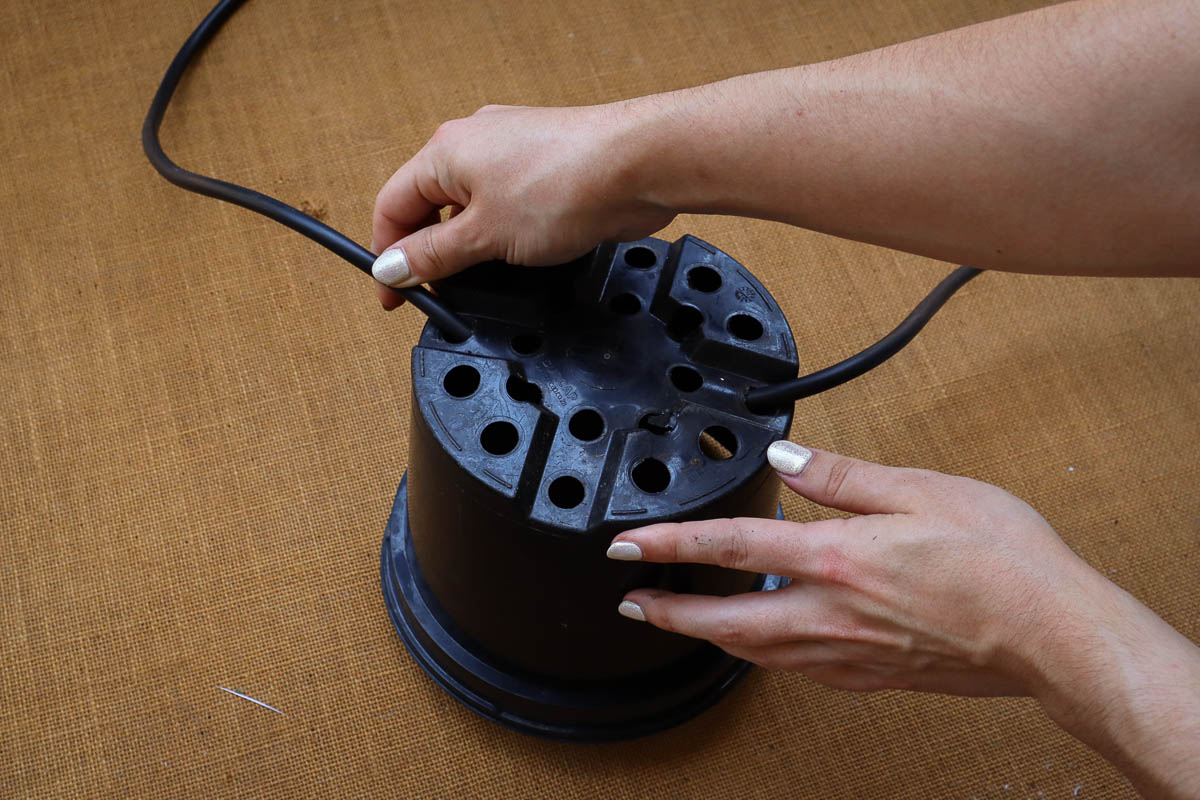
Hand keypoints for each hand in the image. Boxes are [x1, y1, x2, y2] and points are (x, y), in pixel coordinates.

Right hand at [369, 102, 675, 308]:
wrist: (637, 165)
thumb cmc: (563, 184)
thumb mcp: (483, 234)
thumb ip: (433, 255)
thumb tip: (392, 268)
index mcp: (444, 151)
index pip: (393, 205)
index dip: (388, 256)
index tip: (394, 299)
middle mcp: (473, 143)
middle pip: (429, 205)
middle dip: (429, 253)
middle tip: (439, 295)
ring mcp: (512, 153)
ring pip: (470, 207)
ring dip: (468, 246)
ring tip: (481, 280)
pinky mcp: (545, 169)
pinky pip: (507, 206)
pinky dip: (501, 234)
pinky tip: (518, 259)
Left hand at [609, 441, 1199, 797]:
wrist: (1051, 633)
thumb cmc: (1000, 560)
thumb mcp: (921, 490)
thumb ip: (842, 477)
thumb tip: (787, 461)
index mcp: (837, 560)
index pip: (730, 548)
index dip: (669, 544)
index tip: (628, 546)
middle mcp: (832, 615)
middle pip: (725, 621)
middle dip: (669, 612)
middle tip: (632, 603)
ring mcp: (850, 653)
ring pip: (756, 653)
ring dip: (709, 636)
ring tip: (683, 622)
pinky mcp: (872, 676)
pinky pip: (799, 670)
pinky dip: (764, 655)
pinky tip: (765, 645)